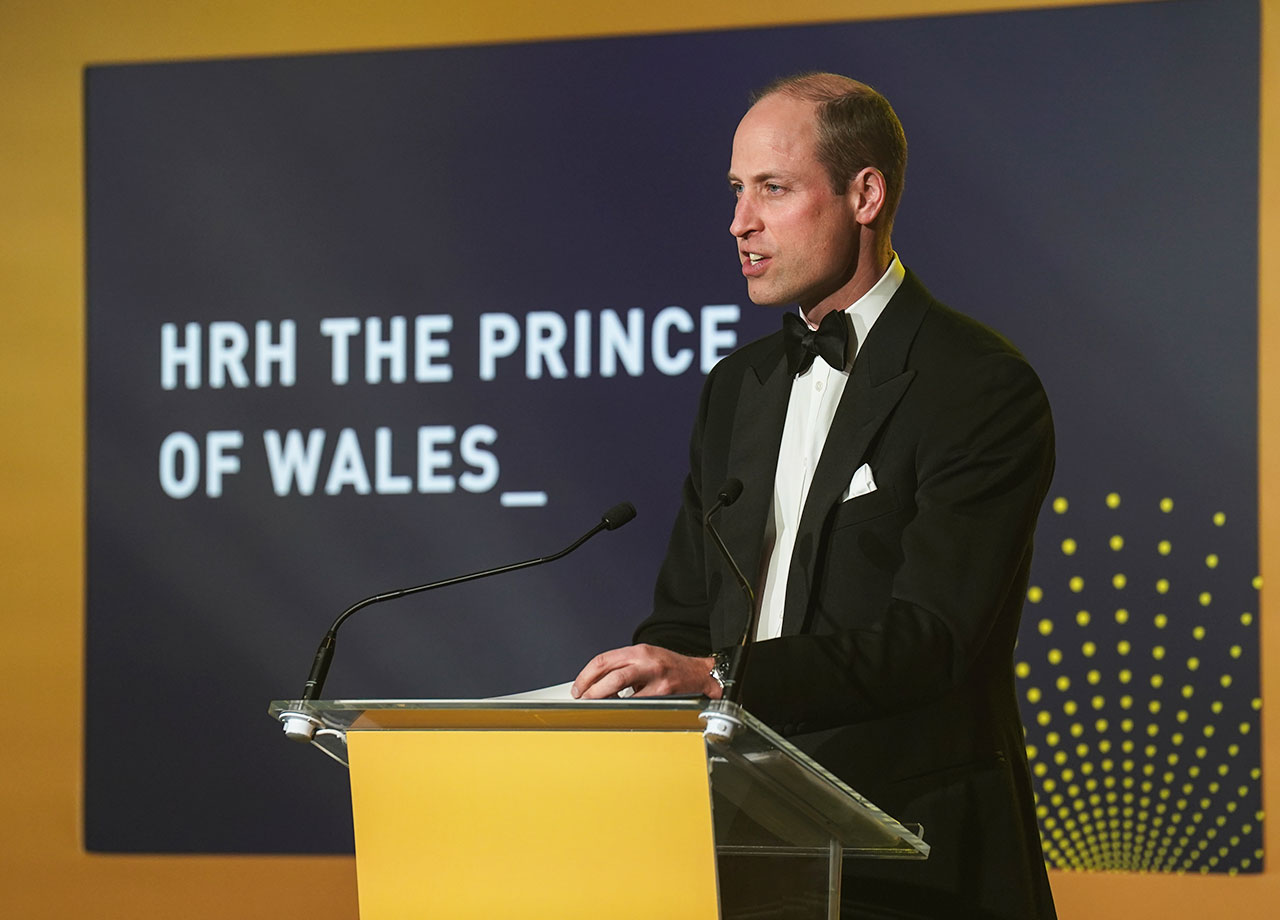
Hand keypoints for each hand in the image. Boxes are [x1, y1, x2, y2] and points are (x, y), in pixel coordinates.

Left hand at [571, 644, 719, 699]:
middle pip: (610, 673)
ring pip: (621, 686)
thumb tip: (596, 684)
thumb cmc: (669, 666)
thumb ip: (623, 667)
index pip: (604, 660)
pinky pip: (638, 702)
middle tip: (582, 698)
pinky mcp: (664, 692)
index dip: (586, 675)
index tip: (578, 687)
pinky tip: (621, 710)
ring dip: (603, 697)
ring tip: (596, 704)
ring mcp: (655, 677)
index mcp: (638, 651)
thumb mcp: (645, 658)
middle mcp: (646, 661)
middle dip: (591, 688)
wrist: (698, 673)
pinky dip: (625, 707)